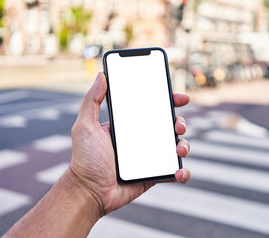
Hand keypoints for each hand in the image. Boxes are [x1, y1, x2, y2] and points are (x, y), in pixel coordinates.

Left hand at [69, 72, 190, 217]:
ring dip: (184, 145)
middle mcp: (141, 139)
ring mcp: (149, 157)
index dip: (168, 101)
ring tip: (179, 149)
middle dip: (180, 122)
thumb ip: (92, 101)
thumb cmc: (84, 160)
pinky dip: (182, 172)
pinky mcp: (154, 174)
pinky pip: (174, 171)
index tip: (179, 98)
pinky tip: (178, 172)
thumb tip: (101, 76)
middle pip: (169, 126)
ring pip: (176, 146)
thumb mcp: (85, 126)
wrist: (89, 192)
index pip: (152, 108)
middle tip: (178, 126)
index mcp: (129, 126)